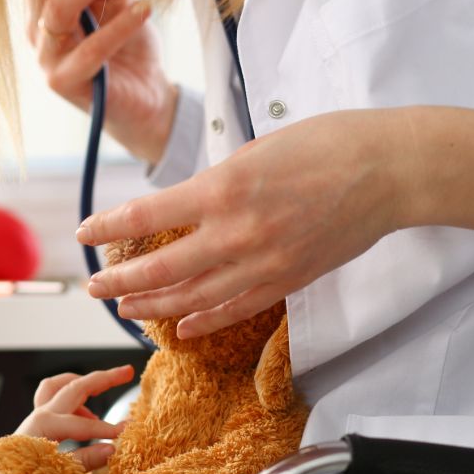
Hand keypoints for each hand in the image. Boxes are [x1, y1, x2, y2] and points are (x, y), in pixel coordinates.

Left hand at [16, 365, 134, 440]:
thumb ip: (85, 460)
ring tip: (103, 392)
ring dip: (83, 383)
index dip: (107, 429)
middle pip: (75, 386)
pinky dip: (72, 398)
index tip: (127, 431)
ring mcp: (38, 414)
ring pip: (60, 385)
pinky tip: (86, 416)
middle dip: (103, 379)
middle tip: (127, 371)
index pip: (83, 425)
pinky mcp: (37, 419)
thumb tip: (112, 449)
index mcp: (44, 426)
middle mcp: (41, 414)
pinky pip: (54, 397)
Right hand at [26, 0, 176, 163]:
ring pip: (57, 11)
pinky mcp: (63, 83)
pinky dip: (119, 27)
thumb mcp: (120, 2)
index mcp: (44, 9)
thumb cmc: (130, 46)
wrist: (145, 96)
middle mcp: (37, 30)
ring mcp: (46, 58)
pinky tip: (142, 11)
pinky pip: (90, 50)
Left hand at [76, 106, 473, 337]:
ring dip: (152, 307)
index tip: (84, 232)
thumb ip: (215, 183)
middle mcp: (236, 233)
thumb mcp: (255, 150)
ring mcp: (263, 264)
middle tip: (93, 287)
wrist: (389, 171)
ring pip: (193, 298)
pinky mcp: (287, 282)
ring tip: (124, 309)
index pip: (146, 216)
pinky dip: (203, 322)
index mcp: (222, 189)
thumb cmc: (327, 145)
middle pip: (160, 269)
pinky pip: (235, 310)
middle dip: (119, 282)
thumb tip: (186, 206)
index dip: (107, 226)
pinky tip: (180, 329)